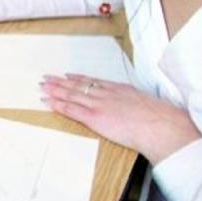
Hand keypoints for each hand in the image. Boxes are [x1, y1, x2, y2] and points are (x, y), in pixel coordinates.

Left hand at [40, 74, 201, 163]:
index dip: (78, 78)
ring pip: (72, 94)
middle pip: (78, 85)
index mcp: (119, 89)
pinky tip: (48, 102)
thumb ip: (137, 104)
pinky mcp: (94, 117)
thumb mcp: (147, 104)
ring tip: (42, 87)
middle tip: (47, 78)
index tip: (67, 75)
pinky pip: (72, 110)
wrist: (159, 125)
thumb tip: (140, 111)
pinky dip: (58, 105)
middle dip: (60, 82)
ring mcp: (99, 105)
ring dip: (55, 90)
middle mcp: (106, 94)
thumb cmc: (159, 119)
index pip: (94, 81)